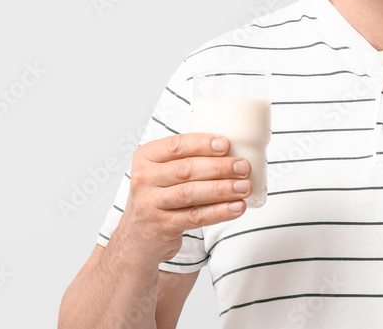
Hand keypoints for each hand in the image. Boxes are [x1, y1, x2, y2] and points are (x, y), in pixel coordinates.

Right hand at [115, 133, 252, 263]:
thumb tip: (234, 150)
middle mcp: (144, 179)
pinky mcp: (162, 226)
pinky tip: (237, 207)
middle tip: (244, 167)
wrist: (138, 237)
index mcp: (146, 157)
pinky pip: (195, 217)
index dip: (202, 144)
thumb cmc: (160, 195)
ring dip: (222, 189)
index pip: (175, 145)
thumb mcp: (162, 172)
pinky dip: (219, 212)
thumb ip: (187, 159)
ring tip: (245, 187)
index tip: (226, 144)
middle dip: (219, 167)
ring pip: (191, 193)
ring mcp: (150, 204)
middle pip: (186, 169)